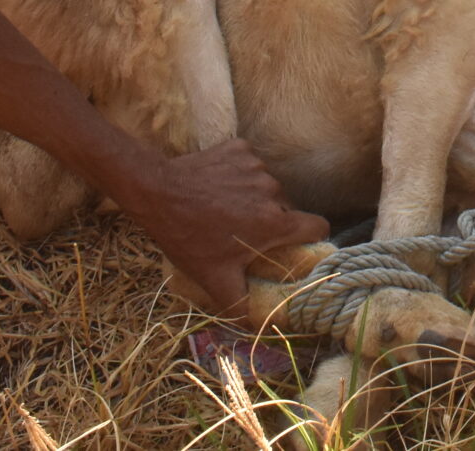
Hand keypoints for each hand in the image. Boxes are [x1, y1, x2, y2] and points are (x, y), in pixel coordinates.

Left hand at [116, 139, 330, 316]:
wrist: (157, 191)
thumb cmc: (188, 237)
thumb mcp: (214, 278)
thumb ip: (240, 306)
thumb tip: (260, 327)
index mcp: (274, 222)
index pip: (317, 226)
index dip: (313, 237)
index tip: (298, 244)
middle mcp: (273, 190)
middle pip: (288, 208)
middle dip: (272, 221)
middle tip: (244, 232)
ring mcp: (257, 165)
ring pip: (268, 186)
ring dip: (254, 197)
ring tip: (225, 208)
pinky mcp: (240, 147)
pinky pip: (251, 165)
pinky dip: (240, 175)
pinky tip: (218, 186)